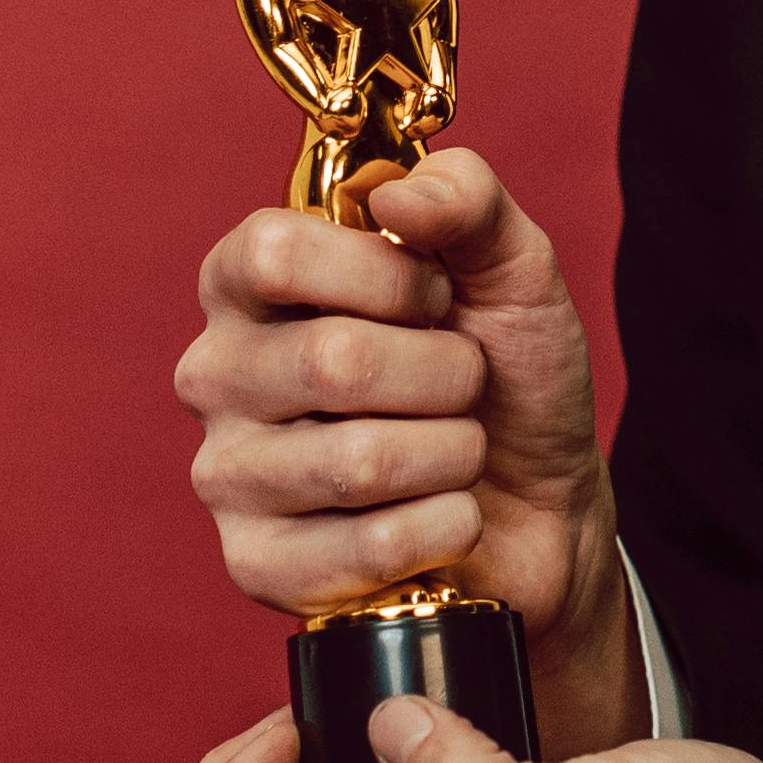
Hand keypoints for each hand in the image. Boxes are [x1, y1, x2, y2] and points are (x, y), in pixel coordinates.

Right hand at [174, 144, 640, 753]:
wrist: (544, 506)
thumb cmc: (506, 378)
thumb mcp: (510, 268)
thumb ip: (466, 200)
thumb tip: (398, 198)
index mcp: (249, 284)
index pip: (274, 253)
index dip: (386, 276)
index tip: (439, 296)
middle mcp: (217, 374)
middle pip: (330, 361)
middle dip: (445, 375)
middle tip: (464, 384)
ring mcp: (227, 475)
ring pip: (357, 462)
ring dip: (453, 454)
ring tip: (457, 451)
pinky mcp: (257, 565)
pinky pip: (367, 547)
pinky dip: (445, 528)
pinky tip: (446, 518)